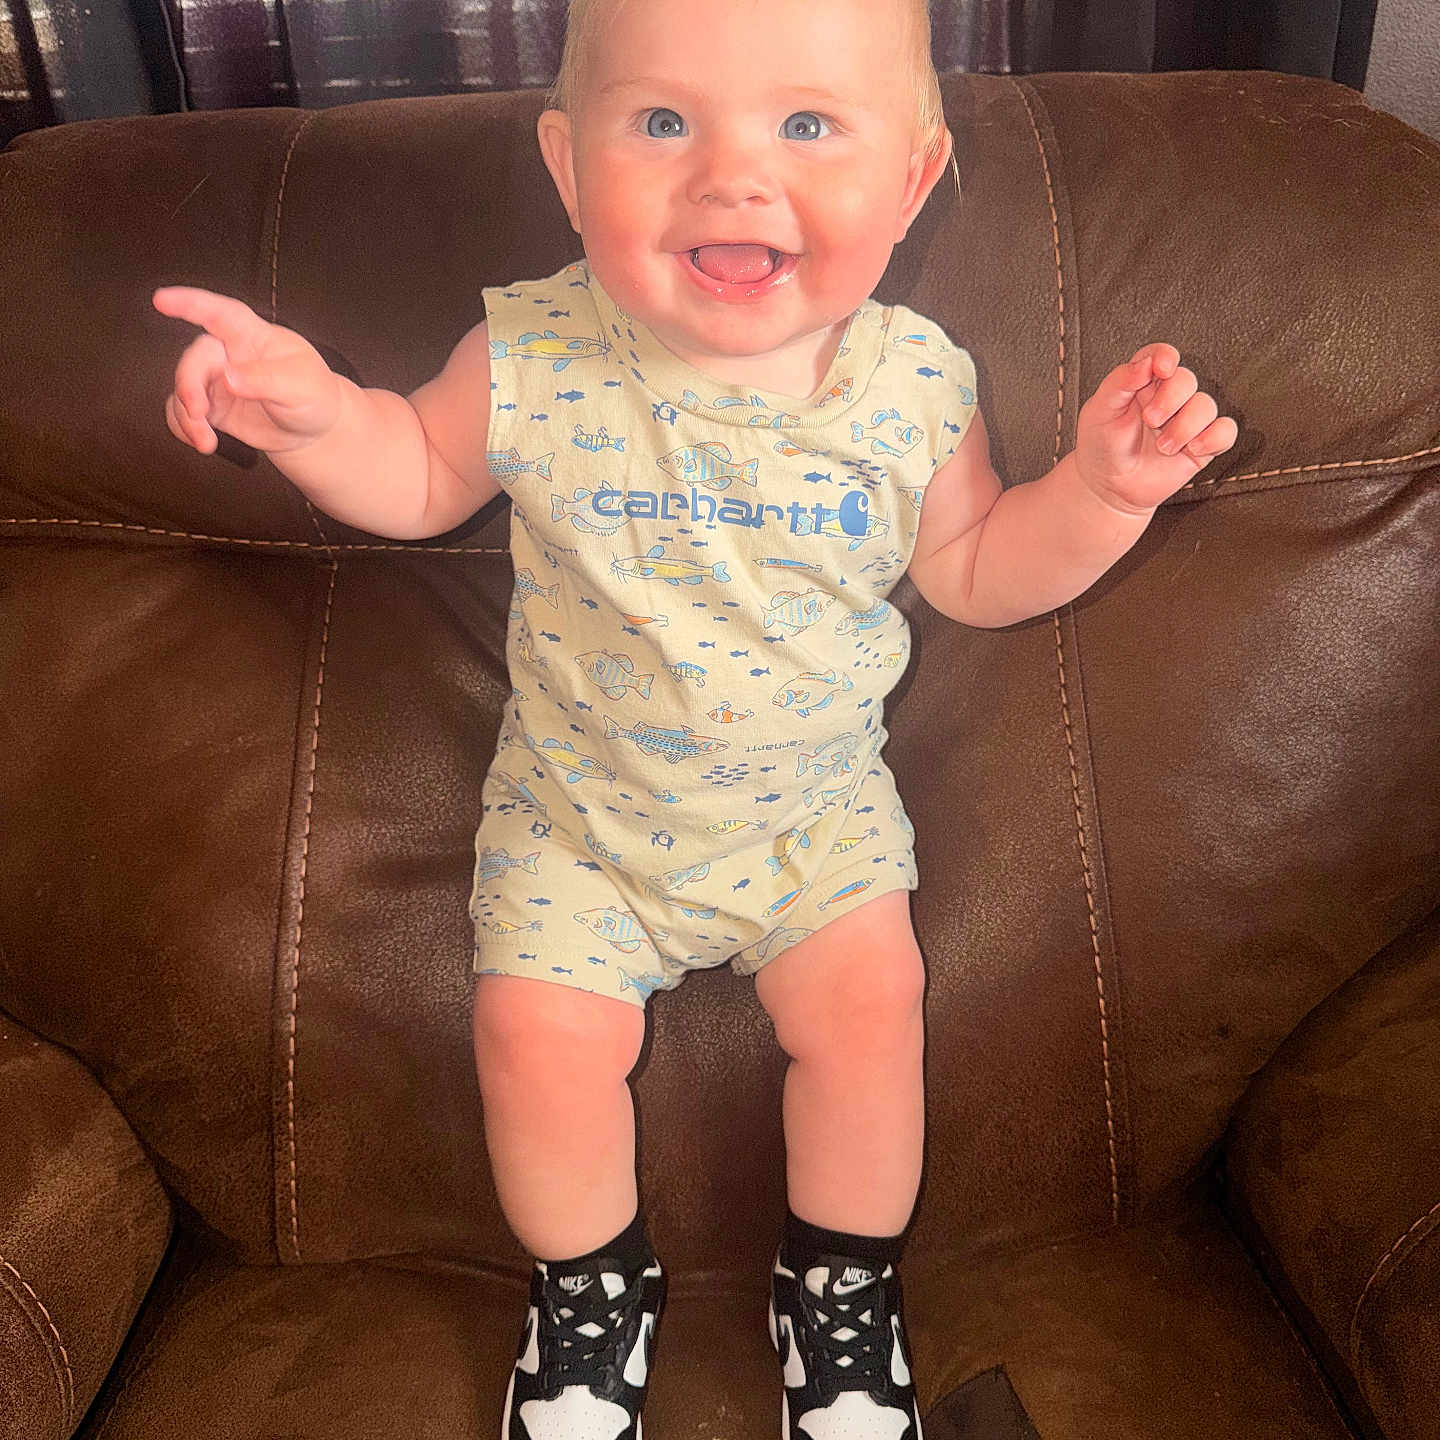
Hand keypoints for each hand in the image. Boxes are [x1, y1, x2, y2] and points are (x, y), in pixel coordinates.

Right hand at [152, 286, 343, 455]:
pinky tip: (200, 441)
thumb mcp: (300, 385)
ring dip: (187, 415)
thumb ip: (265, 379)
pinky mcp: (212, 407)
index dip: (190, 302)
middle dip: (189, 385)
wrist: (314, 429)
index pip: (220, 313)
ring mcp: (218, 381)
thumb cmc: (313, 395)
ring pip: (184, 388)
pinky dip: (184, 428)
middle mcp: (229, 354)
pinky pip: (183, 412)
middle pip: (196, 359)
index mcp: (253, 337)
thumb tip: (229, 378)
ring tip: (204, 440)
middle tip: (197, 411)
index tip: (162, 300)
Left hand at [1073, 344, 1237, 512]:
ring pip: (1207, 406)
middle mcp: (1167, 398)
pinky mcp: (1201, 444)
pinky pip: (1225, 431)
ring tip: (1162, 447)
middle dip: (1171, 399)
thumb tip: (1145, 363)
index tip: (1162, 368)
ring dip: (1185, 427)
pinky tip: (1192, 449)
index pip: (1160, 356)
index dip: (1166, 356)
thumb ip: (1119, 382)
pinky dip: (1214, 437)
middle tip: (1150, 420)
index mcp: (1142, 383)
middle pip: (1186, 379)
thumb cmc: (1101, 446)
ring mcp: (1186, 420)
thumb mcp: (1099, 411)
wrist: (1109, 488)